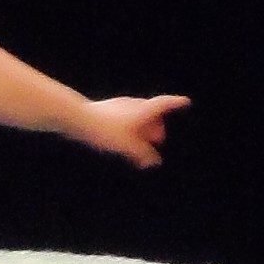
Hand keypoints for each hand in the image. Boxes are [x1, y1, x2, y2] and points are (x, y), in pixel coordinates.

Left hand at [73, 94, 189, 166]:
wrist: (77, 117)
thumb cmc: (105, 129)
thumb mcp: (127, 146)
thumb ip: (143, 154)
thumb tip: (154, 161)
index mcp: (142, 110)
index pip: (163, 104)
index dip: (175, 103)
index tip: (186, 102)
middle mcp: (132, 104)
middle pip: (151, 111)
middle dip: (157, 124)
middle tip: (158, 139)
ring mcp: (119, 105)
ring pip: (137, 114)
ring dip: (143, 127)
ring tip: (140, 142)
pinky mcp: (107, 110)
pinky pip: (125, 118)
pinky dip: (130, 128)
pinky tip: (122, 139)